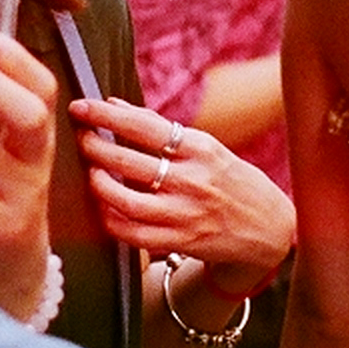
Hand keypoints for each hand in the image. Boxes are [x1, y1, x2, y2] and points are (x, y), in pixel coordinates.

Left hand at [74, 96, 293, 300]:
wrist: (268, 228)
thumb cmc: (231, 181)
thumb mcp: (206, 148)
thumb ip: (160, 129)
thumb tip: (114, 105)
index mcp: (200, 149)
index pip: (143, 127)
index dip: (106, 116)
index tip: (80, 108)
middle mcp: (192, 181)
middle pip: (129, 162)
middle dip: (95, 148)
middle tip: (81, 140)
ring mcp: (186, 214)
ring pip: (125, 201)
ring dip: (99, 185)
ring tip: (91, 174)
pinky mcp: (181, 242)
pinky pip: (133, 234)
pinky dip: (111, 219)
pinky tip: (104, 208)